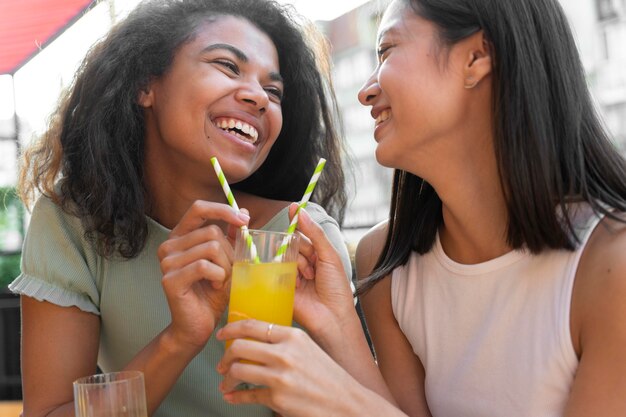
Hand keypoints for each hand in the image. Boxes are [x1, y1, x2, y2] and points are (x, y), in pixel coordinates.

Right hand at [157, 200, 248, 351]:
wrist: (199, 325)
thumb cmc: (213, 292)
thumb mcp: (226, 259)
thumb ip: (231, 236)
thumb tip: (242, 212)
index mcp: (180, 236)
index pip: (198, 208)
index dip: (222, 210)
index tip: (244, 220)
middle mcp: (169, 245)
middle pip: (212, 232)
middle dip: (229, 252)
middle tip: (228, 271)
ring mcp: (166, 262)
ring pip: (211, 248)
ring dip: (225, 266)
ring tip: (220, 280)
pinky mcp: (170, 279)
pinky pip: (204, 266)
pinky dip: (218, 276)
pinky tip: (215, 286)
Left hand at [216, 320, 358, 416]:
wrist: (346, 403)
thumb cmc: (328, 377)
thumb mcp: (308, 349)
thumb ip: (284, 342)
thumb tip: (256, 341)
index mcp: (292, 336)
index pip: (252, 326)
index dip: (231, 329)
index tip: (222, 335)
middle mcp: (285, 353)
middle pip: (239, 347)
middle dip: (225, 357)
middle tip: (222, 364)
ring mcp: (280, 376)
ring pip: (237, 370)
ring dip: (227, 379)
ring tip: (227, 383)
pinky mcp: (277, 398)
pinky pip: (246, 395)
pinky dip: (234, 397)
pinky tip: (232, 396)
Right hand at [291, 204, 354, 342]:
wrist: (332, 318)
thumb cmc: (336, 289)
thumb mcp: (329, 256)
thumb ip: (315, 233)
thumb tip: (299, 211)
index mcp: (316, 256)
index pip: (302, 235)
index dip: (297, 224)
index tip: (291, 209)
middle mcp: (301, 265)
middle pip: (291, 244)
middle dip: (301, 251)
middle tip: (313, 267)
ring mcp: (290, 276)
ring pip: (284, 256)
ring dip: (297, 265)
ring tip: (308, 278)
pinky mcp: (280, 288)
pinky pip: (275, 271)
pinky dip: (286, 274)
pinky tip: (297, 283)